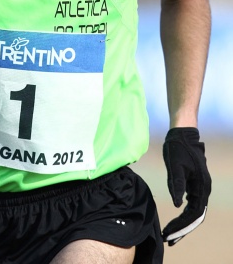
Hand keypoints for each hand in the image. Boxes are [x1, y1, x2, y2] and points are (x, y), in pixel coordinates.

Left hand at [162, 127, 210, 245]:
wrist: (182, 133)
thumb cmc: (177, 147)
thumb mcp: (174, 166)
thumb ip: (176, 184)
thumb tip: (176, 205)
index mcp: (202, 186)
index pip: (194, 213)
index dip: (182, 225)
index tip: (169, 233)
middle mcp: (204, 189)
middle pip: (195, 216)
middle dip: (182, 229)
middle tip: (168, 239)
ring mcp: (200, 186)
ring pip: (194, 211)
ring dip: (183, 223)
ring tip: (170, 233)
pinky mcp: (194, 184)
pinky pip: (192, 204)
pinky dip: (184, 214)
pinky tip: (176, 219)